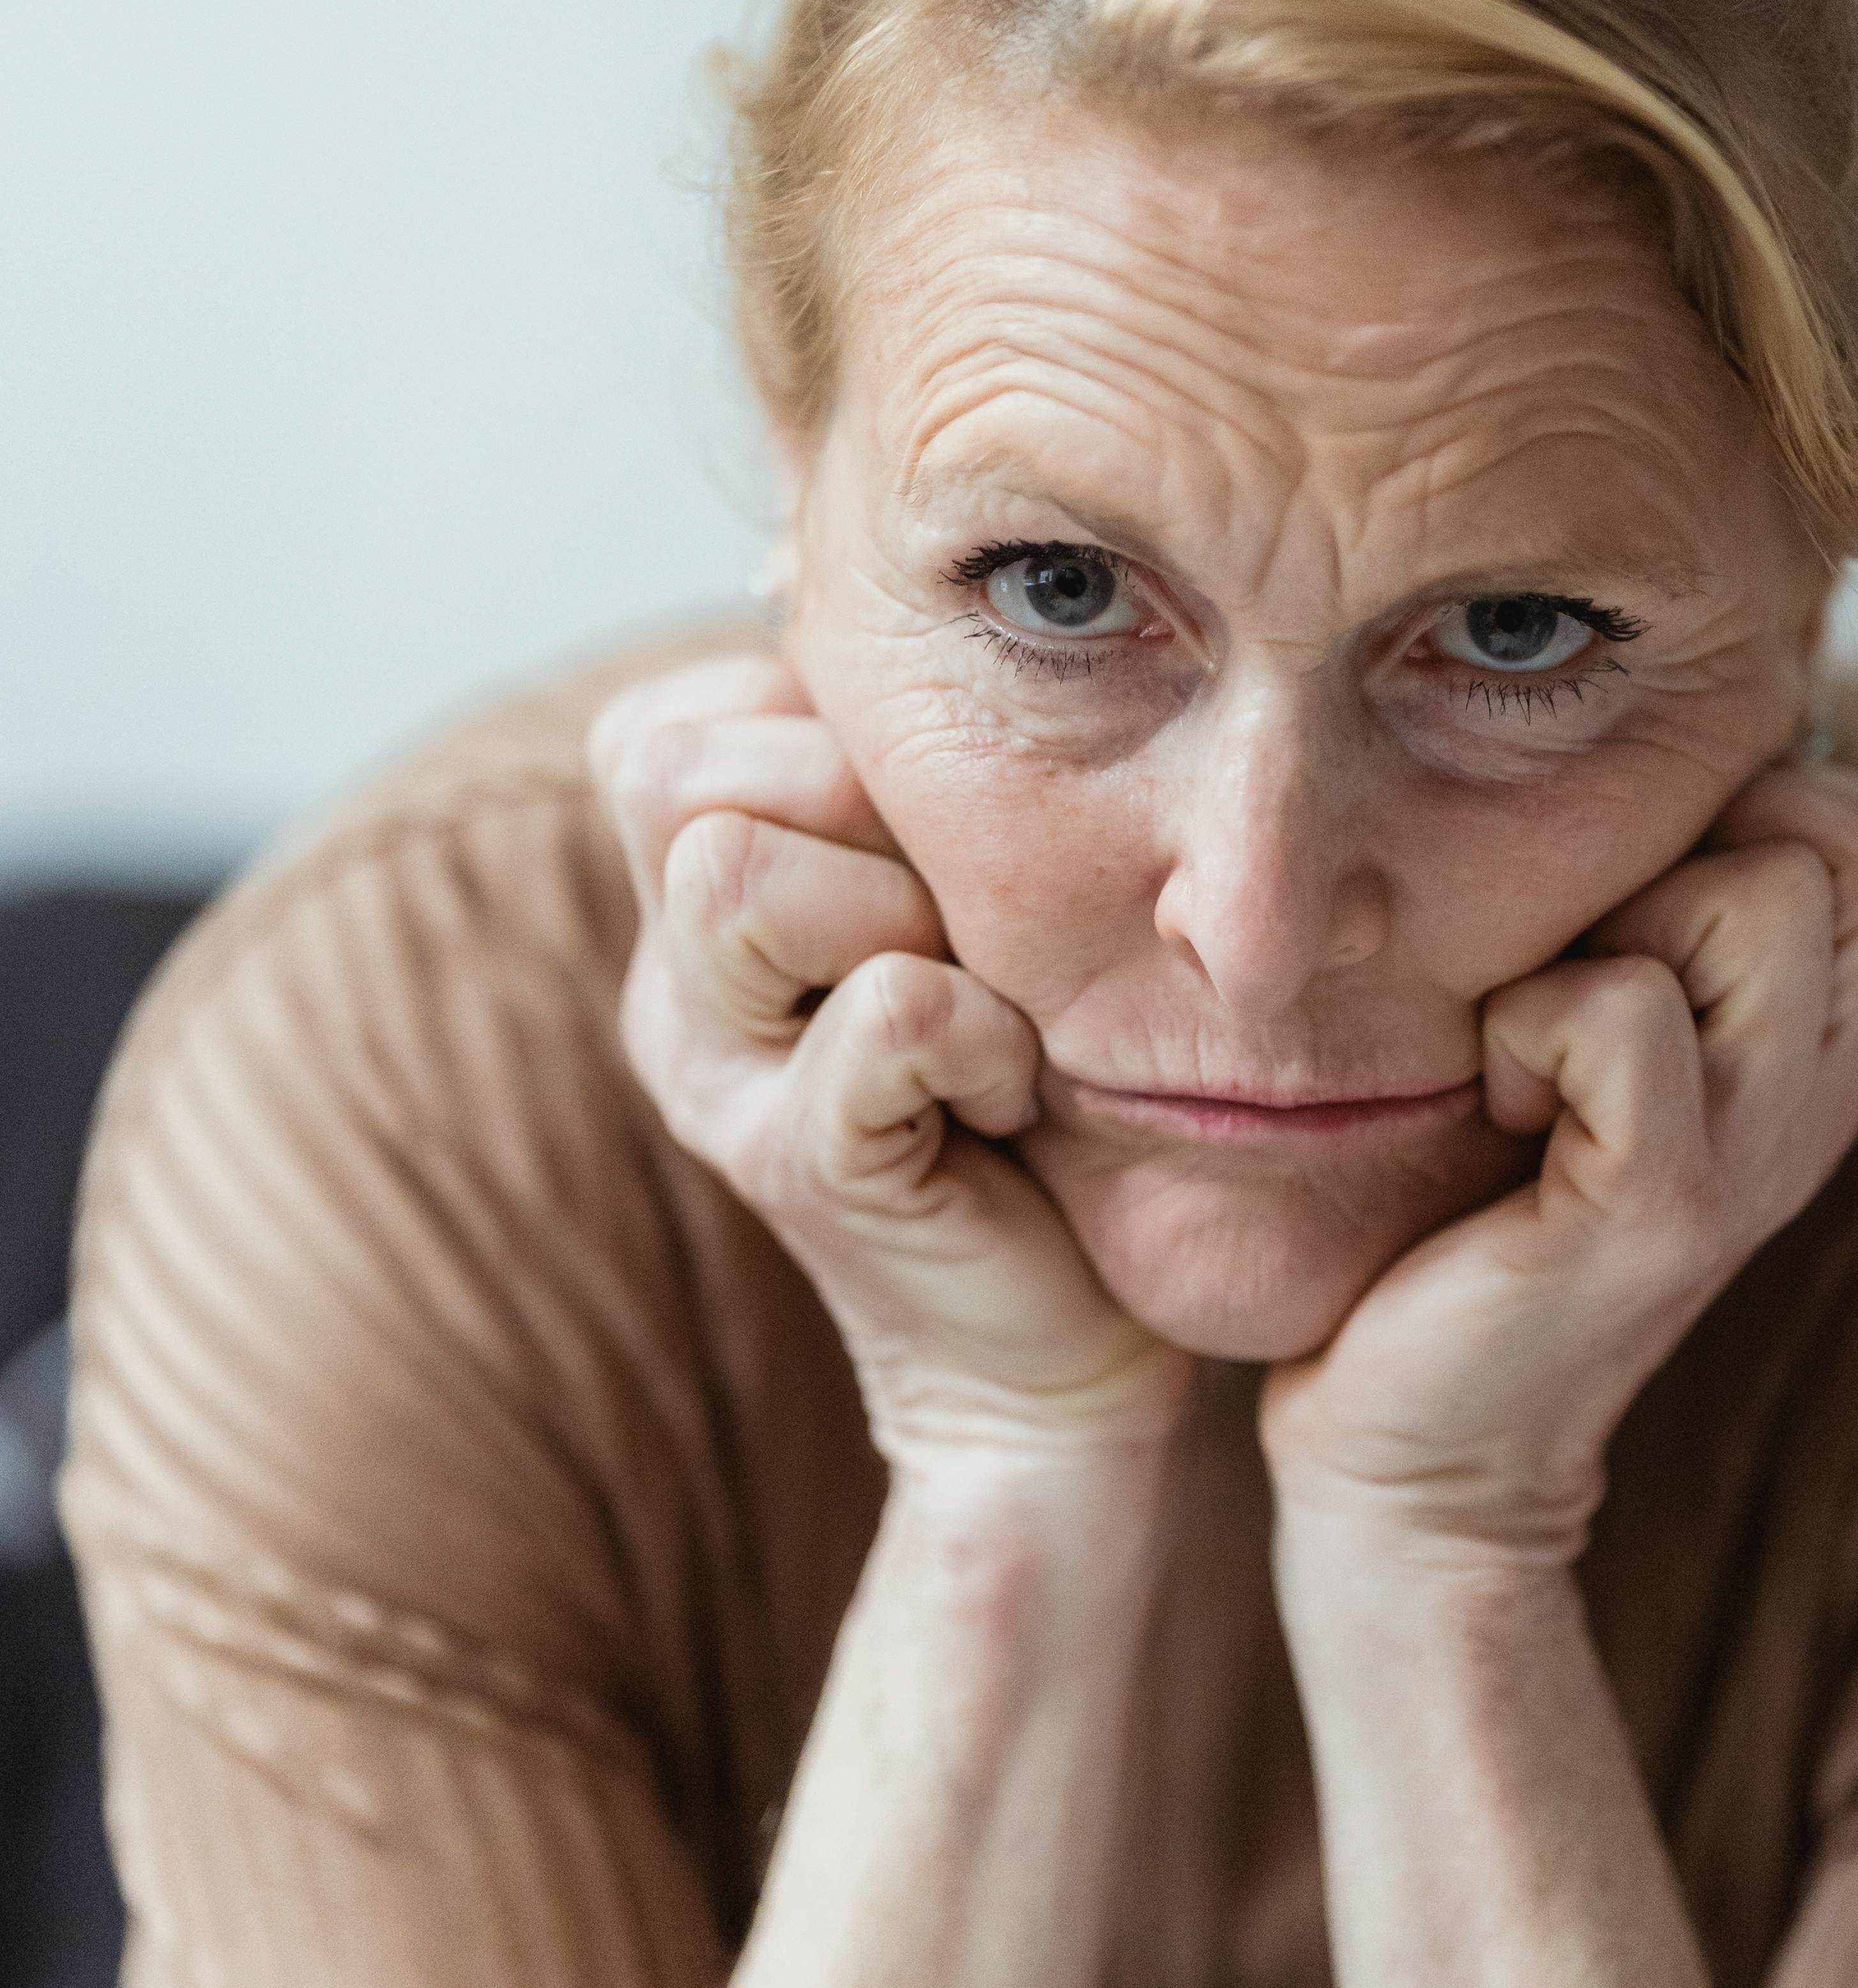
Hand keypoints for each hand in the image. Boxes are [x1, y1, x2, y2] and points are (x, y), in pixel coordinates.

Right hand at [591, 652, 1191, 1476]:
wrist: (1061, 1346)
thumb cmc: (1030, 1101)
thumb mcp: (956, 913)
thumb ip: (896, 802)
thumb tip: (908, 640)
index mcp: (687, 914)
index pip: (667, 727)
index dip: (812, 736)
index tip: (921, 845)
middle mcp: (671, 994)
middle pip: (681, 774)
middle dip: (854, 801)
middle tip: (959, 920)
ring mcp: (717, 1085)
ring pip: (739, 871)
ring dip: (905, 910)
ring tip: (981, 1009)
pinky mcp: (798, 1169)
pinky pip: (884, 1010)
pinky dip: (979, 1030)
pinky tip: (1012, 1095)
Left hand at [1260, 762, 1857, 1566]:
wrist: (1421, 1443)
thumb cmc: (1477, 1208)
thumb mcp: (1595, 1038)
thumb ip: (1647, 917)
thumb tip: (1648, 765)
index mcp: (1823, 1044)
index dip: (1787, 814)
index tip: (1654, 904)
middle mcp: (1825, 1092)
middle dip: (1716, 851)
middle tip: (1603, 962)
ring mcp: (1759, 1154)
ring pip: (1760, 900)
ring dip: (1618, 933)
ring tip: (1546, 1041)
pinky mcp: (1660, 1210)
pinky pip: (1625, 1015)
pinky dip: (1536, 1026)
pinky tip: (1504, 1105)